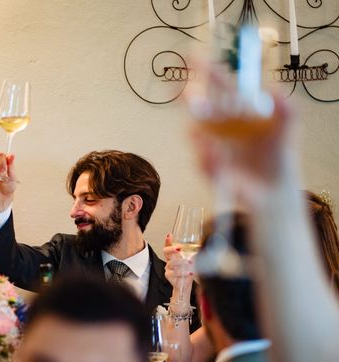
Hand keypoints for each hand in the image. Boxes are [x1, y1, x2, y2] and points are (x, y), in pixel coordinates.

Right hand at [163, 233, 193, 304]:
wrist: (185, 286)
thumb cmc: (188, 272)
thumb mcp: (193, 261)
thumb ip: (196, 253)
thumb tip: (206, 244)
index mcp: (174, 255)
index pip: (168, 245)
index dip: (168, 240)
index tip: (170, 235)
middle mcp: (169, 260)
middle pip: (165, 251)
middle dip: (171, 248)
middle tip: (179, 248)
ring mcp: (168, 268)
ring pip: (171, 263)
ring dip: (181, 262)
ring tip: (190, 263)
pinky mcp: (169, 276)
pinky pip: (173, 273)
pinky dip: (182, 272)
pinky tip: (190, 272)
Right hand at [190, 65, 295, 207]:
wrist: (275, 191)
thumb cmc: (278, 156)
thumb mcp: (287, 129)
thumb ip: (287, 110)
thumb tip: (274, 90)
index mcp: (236, 113)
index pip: (219, 88)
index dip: (206, 72)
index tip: (193, 57)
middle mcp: (219, 128)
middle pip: (200, 110)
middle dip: (190, 101)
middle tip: (188, 95)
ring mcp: (212, 149)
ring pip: (196, 136)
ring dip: (198, 133)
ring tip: (203, 134)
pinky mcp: (212, 172)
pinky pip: (204, 164)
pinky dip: (208, 159)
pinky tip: (216, 155)